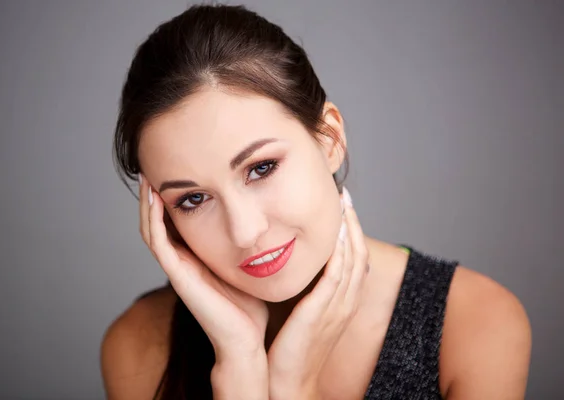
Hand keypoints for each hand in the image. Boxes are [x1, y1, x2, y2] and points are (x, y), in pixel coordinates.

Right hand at [138, 174, 268, 361]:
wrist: (245, 342)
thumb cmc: (249, 306)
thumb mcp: (248, 264)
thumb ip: (249, 243)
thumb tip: (266, 218)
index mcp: (196, 256)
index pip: (176, 220)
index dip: (173, 196)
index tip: (178, 168)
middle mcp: (182, 260)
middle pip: (158, 220)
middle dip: (154, 193)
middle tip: (154, 164)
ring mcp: (177, 268)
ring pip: (151, 228)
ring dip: (148, 201)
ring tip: (148, 174)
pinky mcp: (178, 277)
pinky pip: (158, 243)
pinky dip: (153, 219)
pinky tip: (155, 198)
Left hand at [267, 188, 369, 398]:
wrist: (288, 380)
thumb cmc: (291, 346)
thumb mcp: (305, 311)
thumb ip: (307, 288)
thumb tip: (298, 263)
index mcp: (343, 301)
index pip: (355, 258)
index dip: (352, 231)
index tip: (343, 207)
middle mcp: (345, 302)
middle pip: (358, 254)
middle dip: (353, 222)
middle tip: (344, 196)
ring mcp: (336, 307)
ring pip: (351, 260)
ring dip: (349, 230)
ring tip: (342, 204)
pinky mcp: (321, 312)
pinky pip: (336, 277)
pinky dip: (339, 253)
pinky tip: (336, 232)